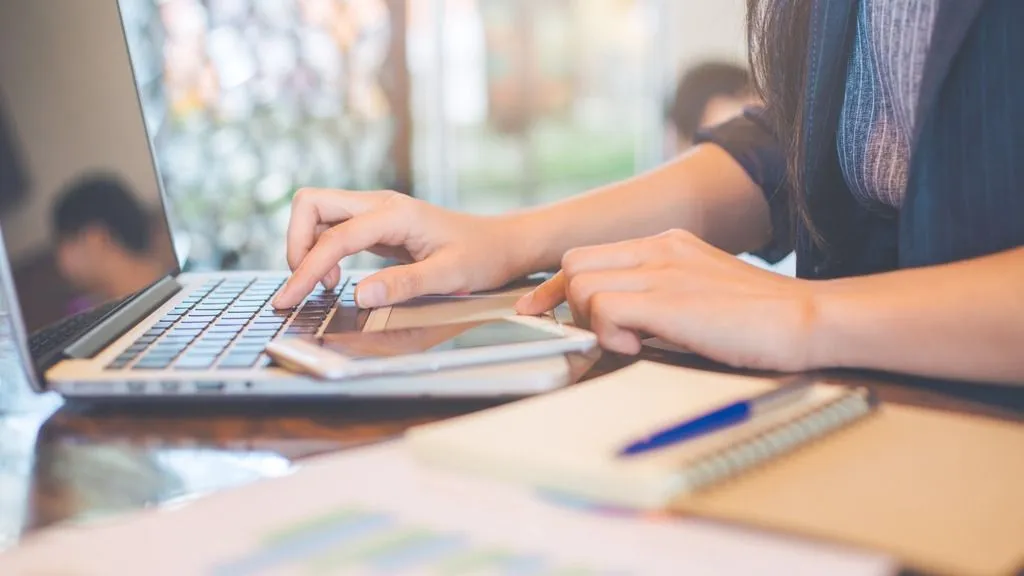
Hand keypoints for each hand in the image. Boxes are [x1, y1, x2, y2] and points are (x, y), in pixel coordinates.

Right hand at [273, 189, 526, 308]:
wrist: (501, 243)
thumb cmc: (481, 257)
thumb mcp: (449, 276)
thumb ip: (404, 285)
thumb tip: (359, 295)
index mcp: (396, 214)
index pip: (335, 237)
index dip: (306, 268)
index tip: (289, 298)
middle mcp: (381, 204)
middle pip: (312, 204)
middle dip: (296, 244)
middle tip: (303, 285)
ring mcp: (377, 211)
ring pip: (318, 214)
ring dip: (307, 247)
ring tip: (324, 285)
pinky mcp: (378, 224)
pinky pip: (334, 228)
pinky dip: (323, 251)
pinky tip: (337, 278)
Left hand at [514, 229, 820, 371]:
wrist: (805, 318)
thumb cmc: (759, 318)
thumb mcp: (701, 291)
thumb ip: (661, 293)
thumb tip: (621, 319)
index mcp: (665, 244)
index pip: (588, 254)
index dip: (558, 287)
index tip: (541, 310)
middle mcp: (658, 248)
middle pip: (574, 263)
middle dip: (570, 302)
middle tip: (600, 333)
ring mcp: (663, 270)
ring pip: (582, 284)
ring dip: (593, 320)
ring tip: (632, 340)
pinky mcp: (669, 299)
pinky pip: (605, 308)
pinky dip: (610, 334)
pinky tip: (642, 346)